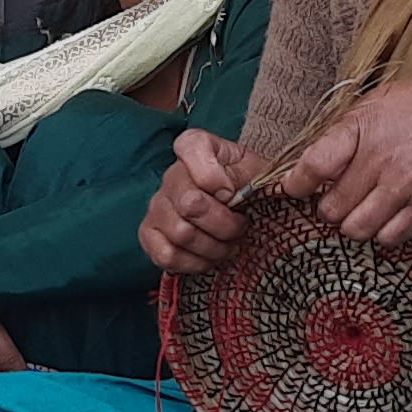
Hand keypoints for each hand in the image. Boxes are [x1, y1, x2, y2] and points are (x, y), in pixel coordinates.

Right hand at [142, 128, 254, 274]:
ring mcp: (157, 206)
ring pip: (181, 234)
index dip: (215, 177)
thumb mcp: (260, 172)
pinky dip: (193, 264)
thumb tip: (260, 188)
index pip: (192, 148)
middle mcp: (171, 175)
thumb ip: (262, 175)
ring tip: (228, 246)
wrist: (237, 207)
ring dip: (213, 248)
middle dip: (224, 225)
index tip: (234, 194)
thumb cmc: (247, 187)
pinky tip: (208, 258)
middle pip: (190, 204)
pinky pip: (166, 255)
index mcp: (196, 147)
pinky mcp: (149, 234)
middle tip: (240, 229)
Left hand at [283, 61, 411, 247]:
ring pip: (356, 230)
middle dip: (330, 208)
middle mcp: (379, 158)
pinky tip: (391, 216)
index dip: (296, 183)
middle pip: (330, 209)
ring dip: (356, 225)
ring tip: (365, 211)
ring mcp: (404, 185)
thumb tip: (318, 158)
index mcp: (363, 126)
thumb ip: (350, 129)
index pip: (311, 165)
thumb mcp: (385, 99)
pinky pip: (390, 238)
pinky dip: (385, 233)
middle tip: (340, 199)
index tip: (295, 188)